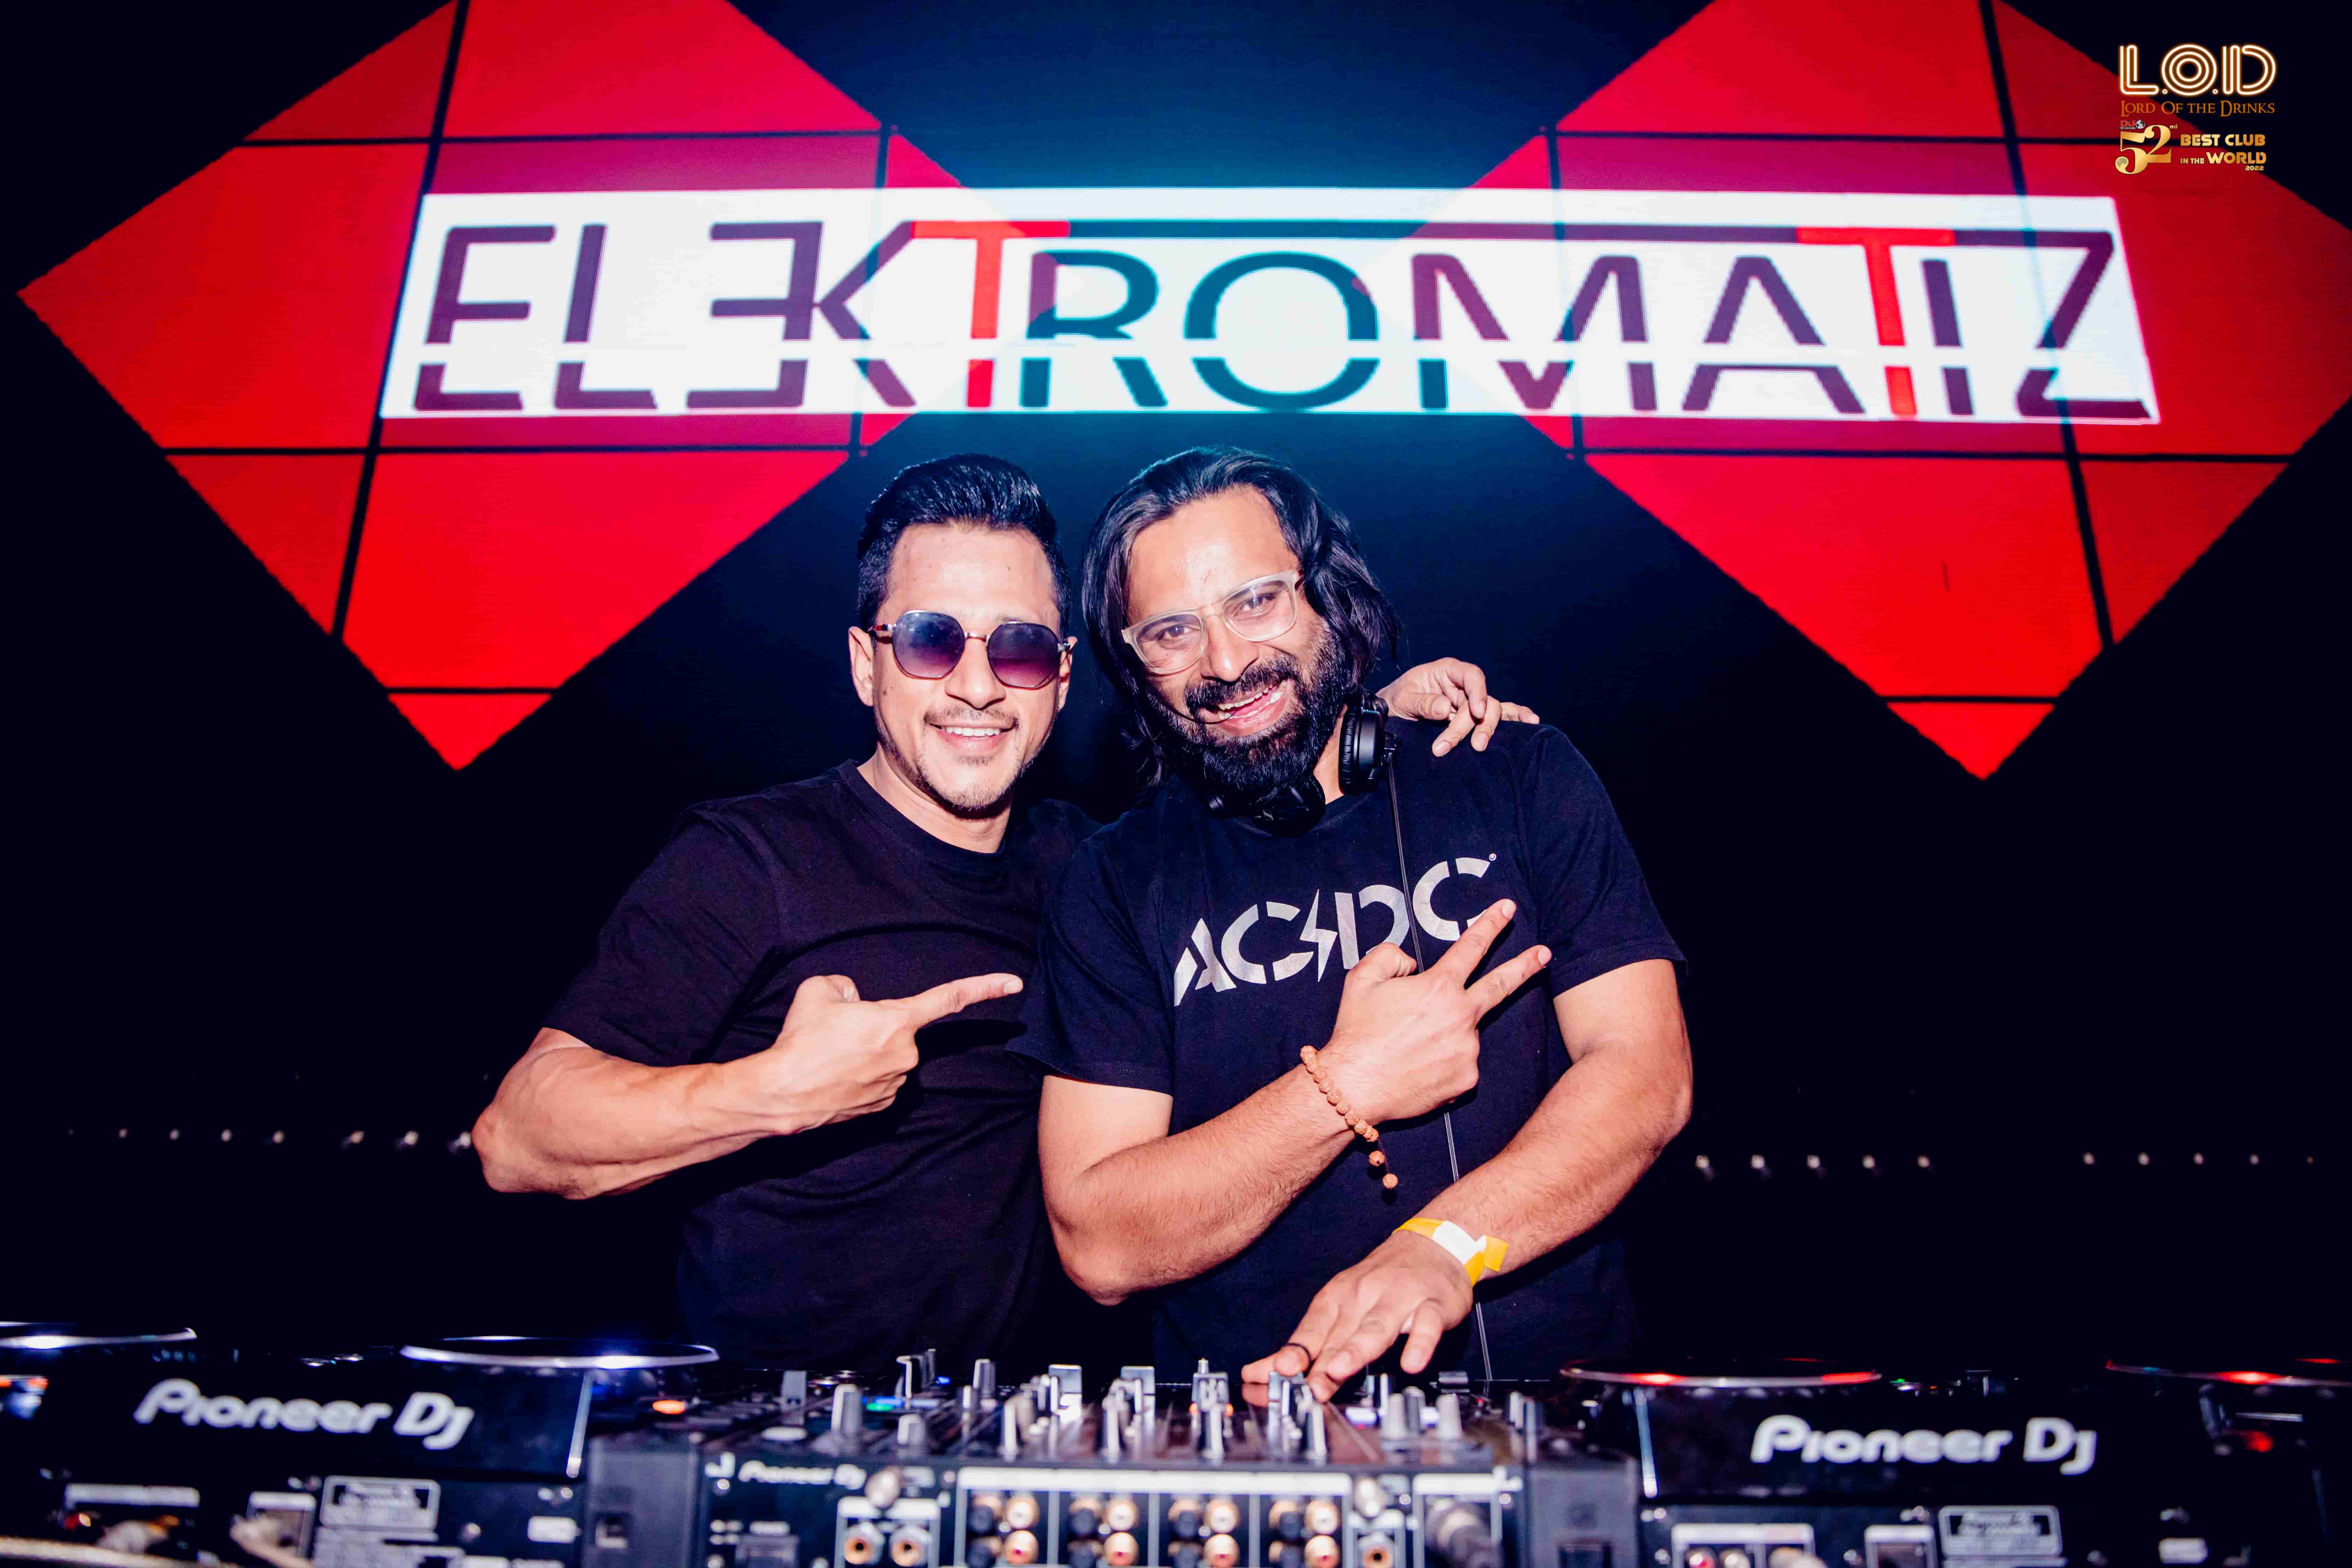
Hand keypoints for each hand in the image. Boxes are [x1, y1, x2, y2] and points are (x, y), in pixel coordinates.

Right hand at [746, 971, 1021, 1132]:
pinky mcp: (882, 1107)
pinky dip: (859, 1076)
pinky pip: (877, 1081)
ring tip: (829, 1058)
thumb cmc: (801, 1040)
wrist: (782, 1092)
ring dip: (863, 1054)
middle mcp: (905, 1054)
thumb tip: (854, 1000)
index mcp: (896, 1021)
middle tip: (835, 1034)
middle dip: (873, 1028)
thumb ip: (844, 986)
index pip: (948, 998)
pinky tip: (834, 1077)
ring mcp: (895, 1084)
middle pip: (897, 1031)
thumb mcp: (818, 991)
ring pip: (885, 1057)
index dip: (983, 987)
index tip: (1014, 983)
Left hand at [1244, 1229, 1474, 1400]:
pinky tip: (1412, 1363)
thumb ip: (1315, 1343)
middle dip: (1320, 1365)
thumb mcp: (1345, 1306)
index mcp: (1338, 1297)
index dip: (1289, 1355)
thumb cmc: (1384, 1282)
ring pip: (1376, 1327)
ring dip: (1356, 1350)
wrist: (1434, 1245)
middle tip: (1306, 1389)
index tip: (1270, 1375)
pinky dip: (1419, 1344)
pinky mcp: (1434, 1305)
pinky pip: (1426, 1326)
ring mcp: (1400, 1299)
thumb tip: (1272, 1373)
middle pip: (1339, 1335)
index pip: (1309, 1331)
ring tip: (1339, 1370)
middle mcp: (1365, 1296)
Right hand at [1317, 900, 1549, 1125]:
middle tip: (1544, 954)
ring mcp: (1468, 1050)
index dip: (1491, 923)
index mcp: (1438, 987)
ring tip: (1411, 1048)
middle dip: (1525, 965)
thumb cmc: (1357, 1032)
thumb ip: (1390, 956)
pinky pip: (1460, 1064)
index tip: (1508, 908)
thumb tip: (1413, 965)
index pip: (1472, 947)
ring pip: (1464, 1033)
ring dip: (1446, 1034)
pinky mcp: (1467, 1080)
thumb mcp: (1361, 979)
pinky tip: (1417, 1069)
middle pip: (1501, 985)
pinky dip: (1443, 1063)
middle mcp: (1461, 1016)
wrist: (1354, 1087)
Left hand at [1377, 659, 1539, 756]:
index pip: (1471, 676)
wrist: (1391, 713)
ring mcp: (1469, 702)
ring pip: (1489, 713)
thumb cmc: (1397, 699)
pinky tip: (1531, 722)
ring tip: (1479, 748)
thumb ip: (1423, 703)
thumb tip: (1445, 709)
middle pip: (1481, 701)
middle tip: (1466, 745)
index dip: (1478, 692)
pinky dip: (1513, 718)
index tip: (1476, 712)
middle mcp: (1462, 685)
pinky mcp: (1472, 717)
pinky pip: (1497, 715)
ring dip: (1486, 731)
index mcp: (1447, 671)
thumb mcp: (1403, 698)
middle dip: (1475, 724)